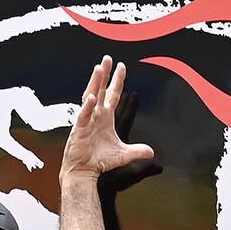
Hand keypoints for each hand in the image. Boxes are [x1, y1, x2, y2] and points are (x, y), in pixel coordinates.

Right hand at [60, 57, 156, 186]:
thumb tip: (151, 152)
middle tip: (107, 58)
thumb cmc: (99, 160)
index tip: (122, 66)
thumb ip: (136, 151)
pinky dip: (87, 107)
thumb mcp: (123, 155)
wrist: (84, 171)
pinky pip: (83, 116)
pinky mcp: (79, 130)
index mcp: (105, 117)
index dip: (117, 80)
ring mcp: (87, 121)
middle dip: (104, 74)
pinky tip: (92, 98)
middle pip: (100, 89)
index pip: (113, 94)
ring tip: (99, 69)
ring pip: (90, 97)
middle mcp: (96, 115)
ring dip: (95, 83)